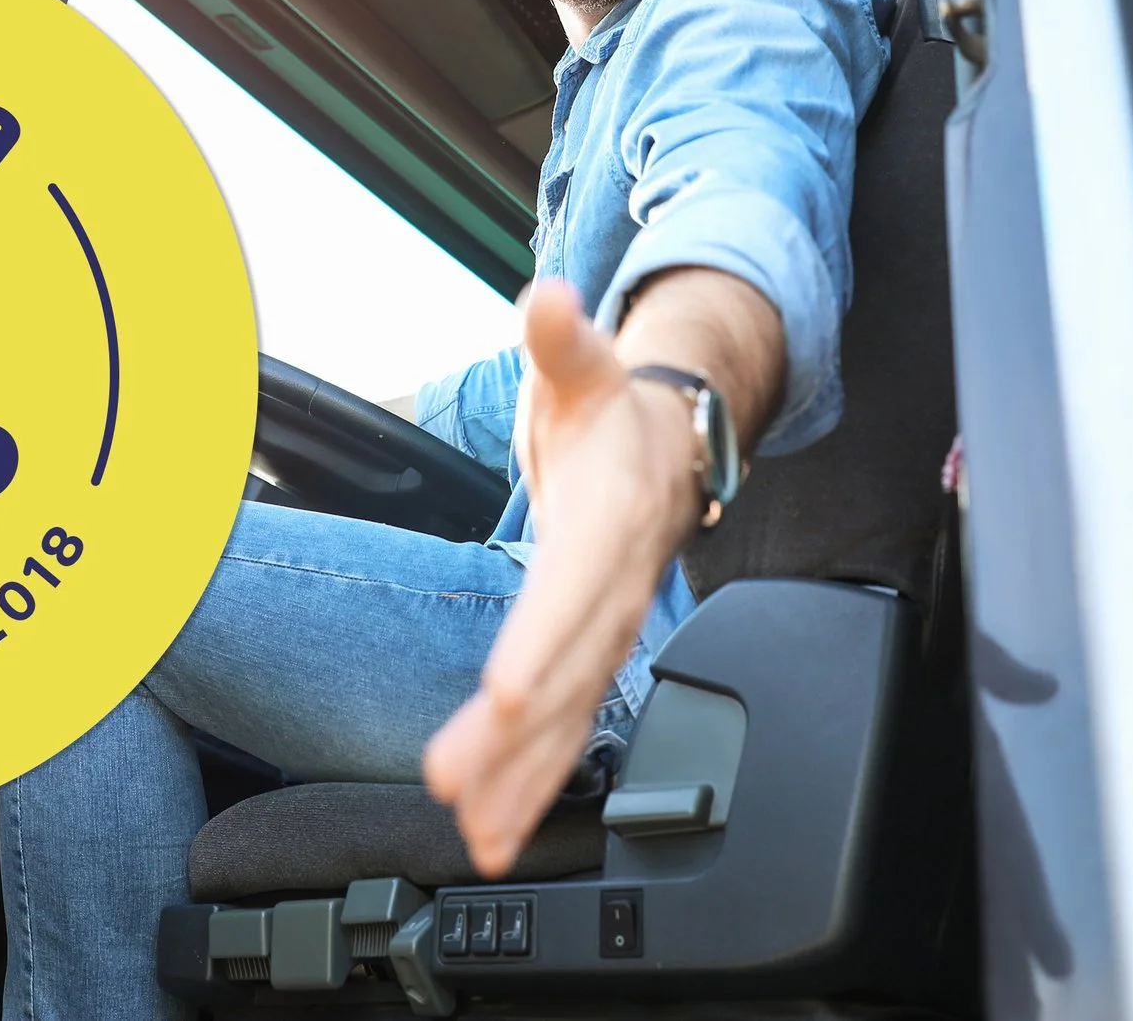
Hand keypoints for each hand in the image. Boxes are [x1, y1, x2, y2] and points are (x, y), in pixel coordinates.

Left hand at [423, 279, 699, 874]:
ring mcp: (608, 628)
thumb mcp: (583, 363)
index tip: (507, 690)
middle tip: (459, 780)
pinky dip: (534, 781)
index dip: (544, 639)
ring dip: (522, 776)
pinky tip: (497, 826)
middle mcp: (616, 587)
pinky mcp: (593, 654)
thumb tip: (549, 301)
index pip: (575, 587)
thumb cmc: (614, 408)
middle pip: (567, 669)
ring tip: (477, 831)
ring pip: (569, 714)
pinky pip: (568, 727)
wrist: (674, 443)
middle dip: (515, 734)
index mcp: (613, 518)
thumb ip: (561, 337)